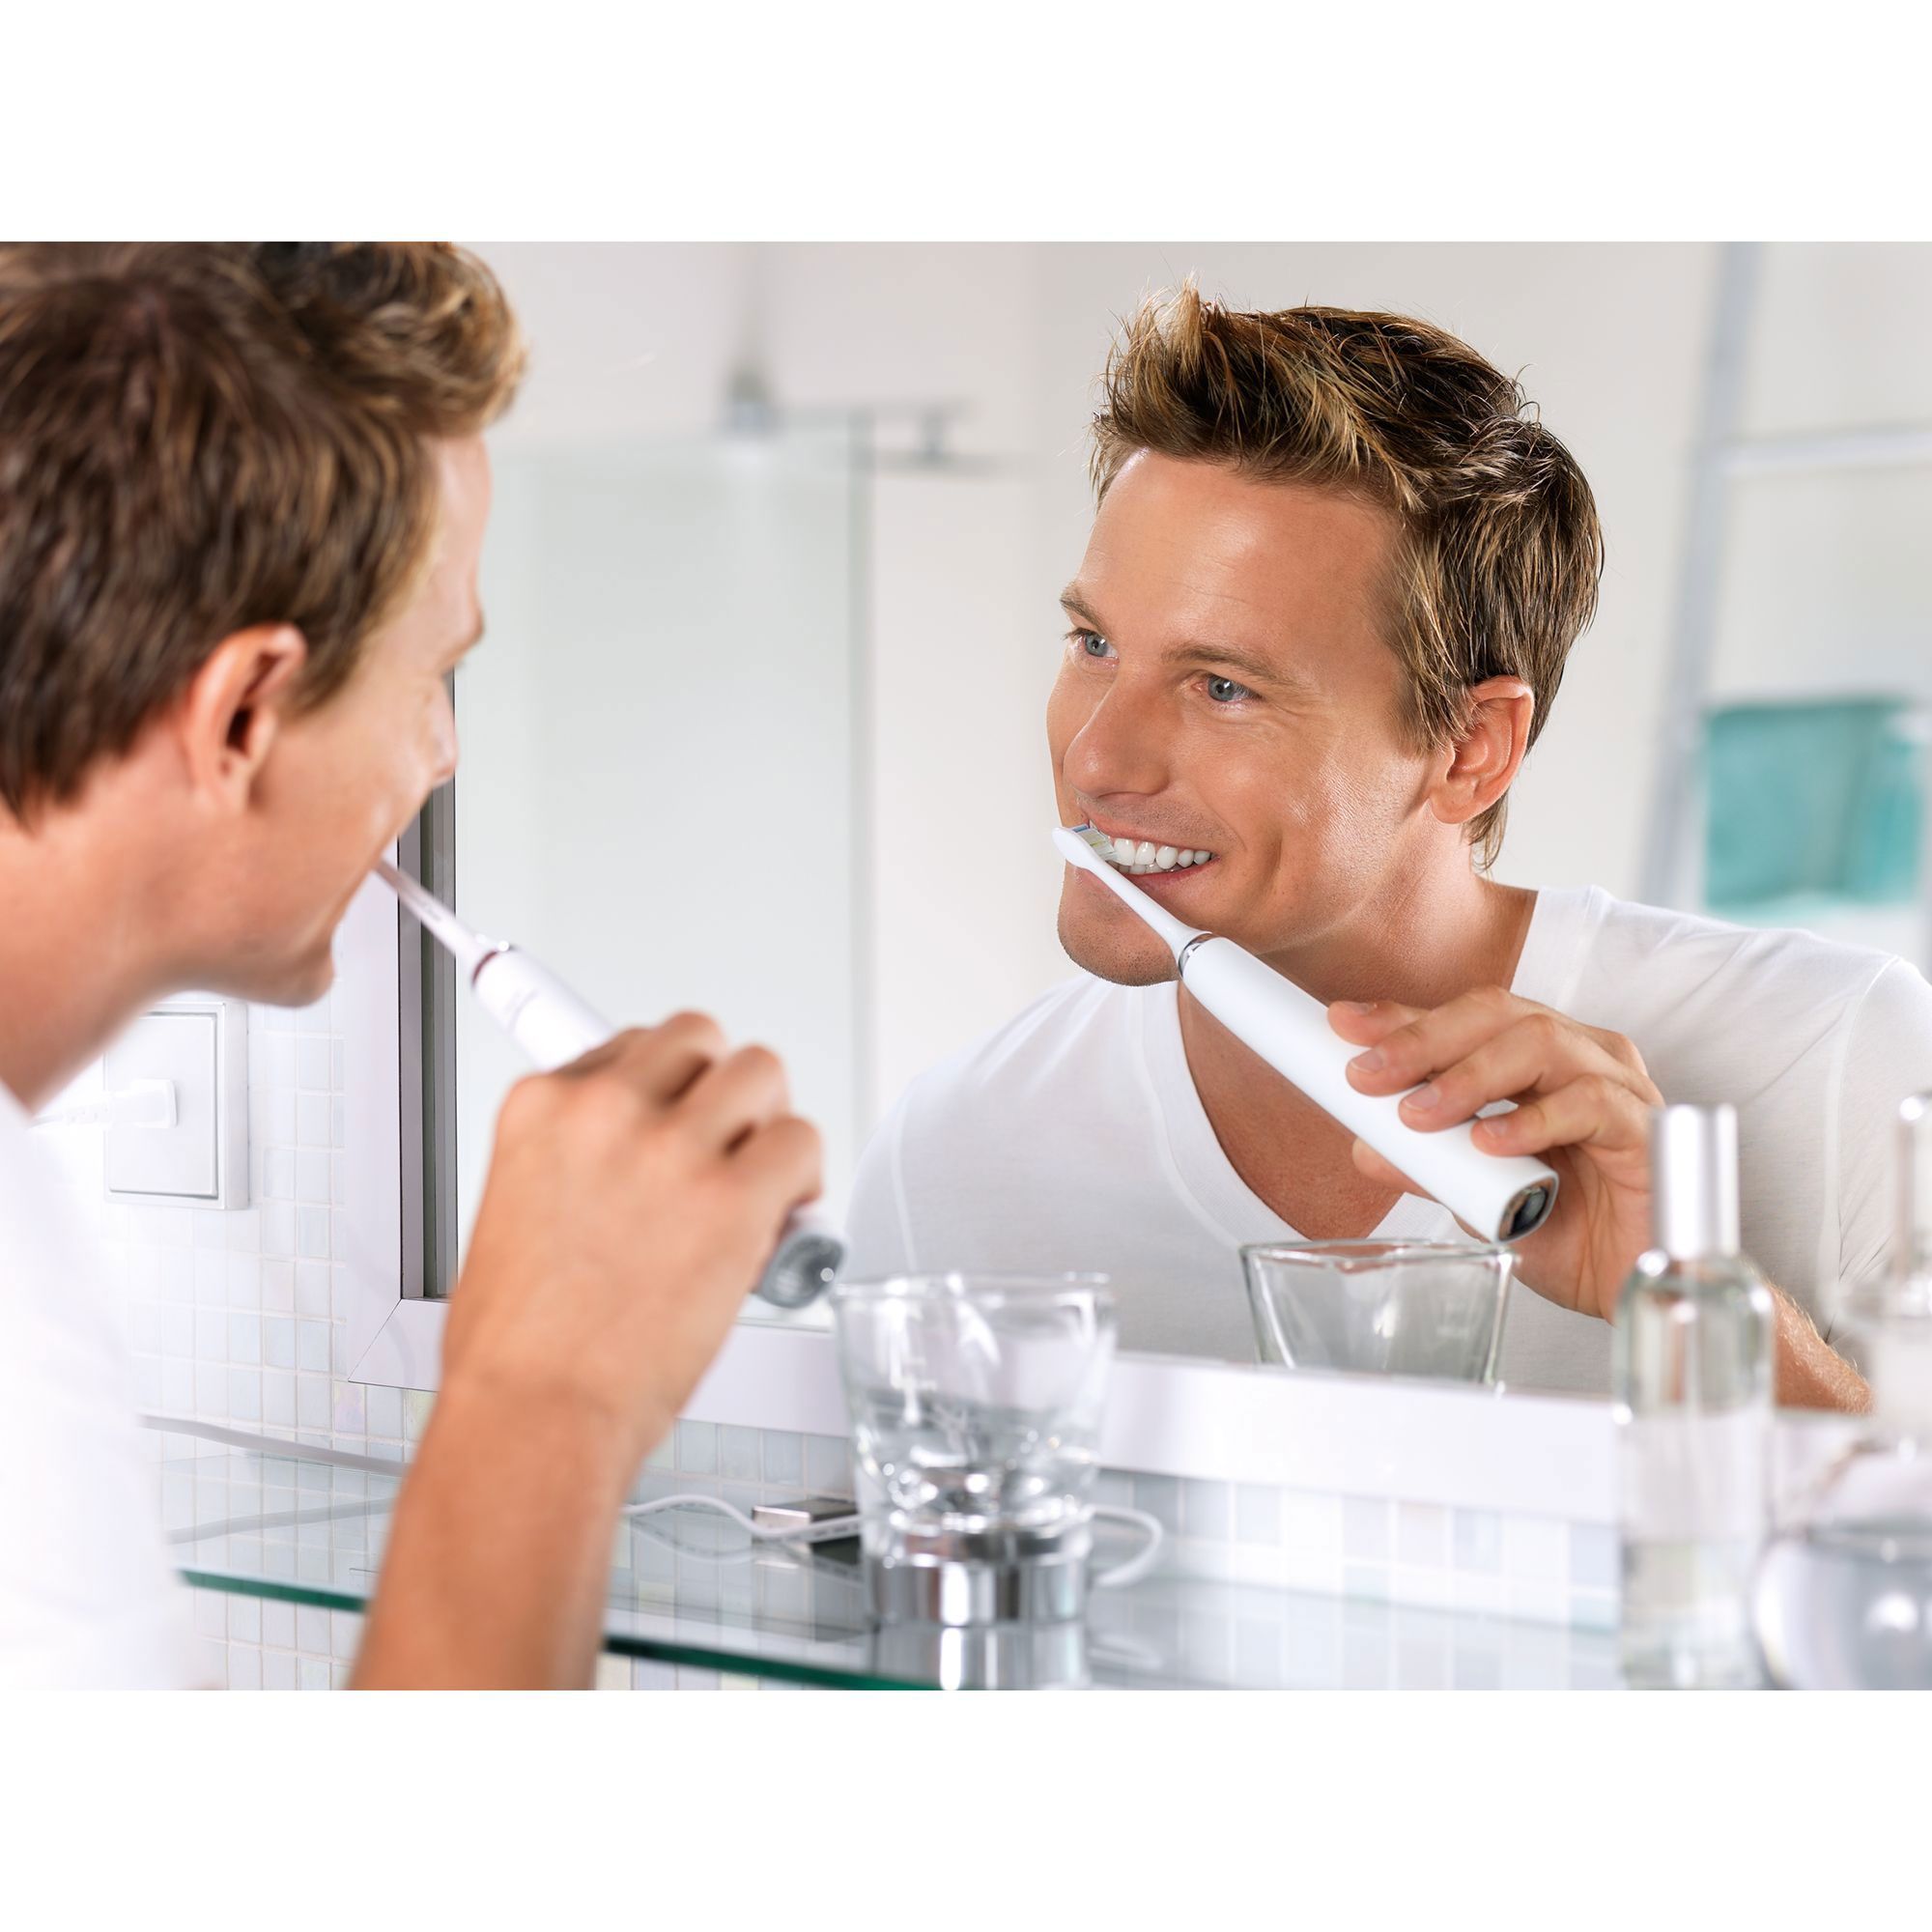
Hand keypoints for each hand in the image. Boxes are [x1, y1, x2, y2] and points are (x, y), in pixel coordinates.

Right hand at [443, 1013, 821, 1463]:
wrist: (534, 1415)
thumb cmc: (519, 1347)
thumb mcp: (512, 1212)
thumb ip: (572, 1160)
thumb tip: (626, 1163)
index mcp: (542, 1108)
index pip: (631, 1045)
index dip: (667, 1085)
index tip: (678, 1104)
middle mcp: (606, 1112)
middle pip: (702, 1040)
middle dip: (722, 1090)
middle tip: (729, 1144)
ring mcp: (671, 1151)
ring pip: (761, 1073)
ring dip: (769, 1122)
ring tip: (761, 1177)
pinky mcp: (732, 1200)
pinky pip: (801, 1143)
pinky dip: (804, 1176)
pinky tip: (785, 1216)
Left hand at [1327, 987, 1661, 1322]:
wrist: (1633, 1288)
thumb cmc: (1571, 1232)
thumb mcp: (1481, 1200)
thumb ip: (1433, 1168)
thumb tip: (1366, 1147)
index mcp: (1535, 1061)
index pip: (1461, 1021)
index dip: (1401, 1019)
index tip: (1342, 1027)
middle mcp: (1577, 1058)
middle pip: (1496, 1014)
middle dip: (1422, 1039)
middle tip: (1367, 1075)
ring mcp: (1617, 1086)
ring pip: (1541, 1041)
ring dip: (1470, 1075)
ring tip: (1420, 1113)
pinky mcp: (1646, 1129)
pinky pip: (1591, 1102)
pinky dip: (1533, 1119)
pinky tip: (1492, 1142)